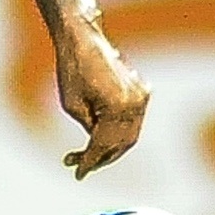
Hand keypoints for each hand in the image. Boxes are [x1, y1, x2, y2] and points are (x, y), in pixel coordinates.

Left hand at [56, 23, 148, 177]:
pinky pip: (132, 120)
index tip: (78, 175)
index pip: (104, 145)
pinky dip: (119, 132)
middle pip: (122, 144)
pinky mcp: (140, 90)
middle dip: (101, 158)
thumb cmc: (72, 69)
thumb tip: (97, 146)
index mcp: (118, 107)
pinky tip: (101, 138)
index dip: (90, 162)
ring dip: (111, 148)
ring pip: (130, 135)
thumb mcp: (72, 106)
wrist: (83, 39)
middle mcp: (135, 103)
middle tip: (81, 166)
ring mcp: (141, 96)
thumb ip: (89, 129)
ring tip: (88, 155)